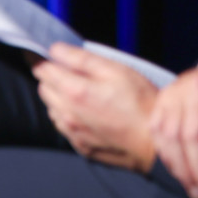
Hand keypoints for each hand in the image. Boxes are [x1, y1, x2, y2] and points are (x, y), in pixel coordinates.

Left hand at [33, 44, 160, 172]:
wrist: (155, 142)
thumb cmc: (141, 103)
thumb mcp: (115, 70)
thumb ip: (81, 58)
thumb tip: (55, 50)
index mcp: (74, 92)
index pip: (42, 70)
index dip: (42, 60)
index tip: (44, 55)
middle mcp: (67, 114)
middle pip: (43, 89)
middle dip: (51, 77)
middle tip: (70, 72)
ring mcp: (72, 133)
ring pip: (52, 109)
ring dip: (58, 98)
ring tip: (82, 93)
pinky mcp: (80, 147)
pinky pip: (63, 127)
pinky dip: (67, 116)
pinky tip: (87, 113)